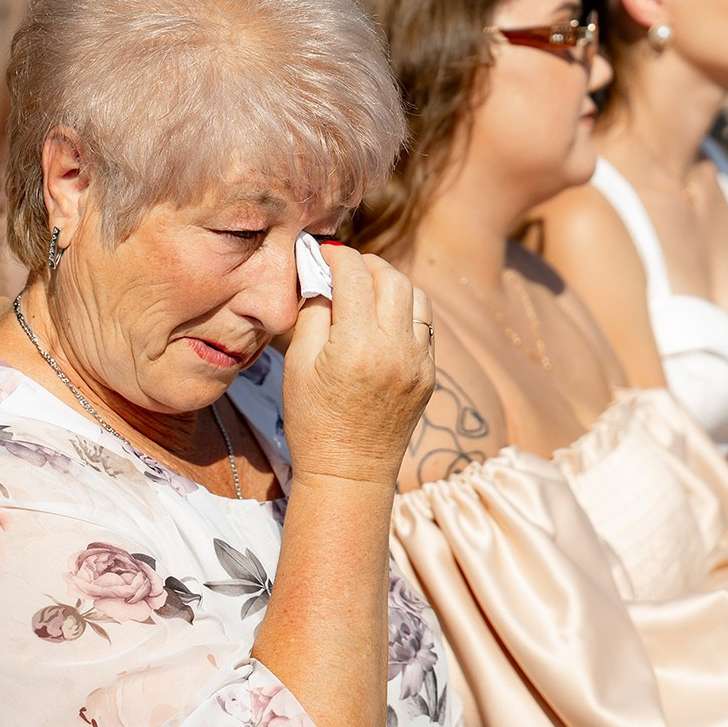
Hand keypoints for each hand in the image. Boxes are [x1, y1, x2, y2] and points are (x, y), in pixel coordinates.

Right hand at [282, 242, 434, 487]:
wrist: (349, 473)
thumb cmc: (312, 421)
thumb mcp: (298, 365)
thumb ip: (314, 313)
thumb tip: (323, 276)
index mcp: (358, 345)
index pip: (355, 276)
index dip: (337, 256)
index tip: (323, 252)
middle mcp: (396, 349)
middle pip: (391, 278)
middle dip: (366, 264)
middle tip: (344, 267)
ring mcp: (419, 362)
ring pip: (416, 296)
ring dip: (391, 283)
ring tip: (366, 288)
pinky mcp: (430, 374)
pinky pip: (424, 325)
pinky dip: (404, 310)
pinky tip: (382, 318)